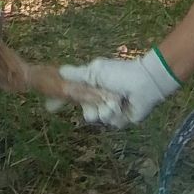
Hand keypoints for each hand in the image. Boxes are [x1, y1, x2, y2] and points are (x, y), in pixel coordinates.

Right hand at [57, 48, 178, 128]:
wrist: (143, 84)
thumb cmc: (119, 74)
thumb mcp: (95, 71)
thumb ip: (77, 74)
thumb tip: (58, 71)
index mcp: (93, 87)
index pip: (74, 96)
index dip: (62, 102)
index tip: (50, 107)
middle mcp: (100, 99)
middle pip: (84, 111)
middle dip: (90, 105)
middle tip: (99, 97)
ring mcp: (110, 110)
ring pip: (96, 117)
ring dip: (104, 108)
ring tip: (115, 99)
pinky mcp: (120, 119)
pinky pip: (110, 122)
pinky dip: (115, 113)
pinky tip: (122, 105)